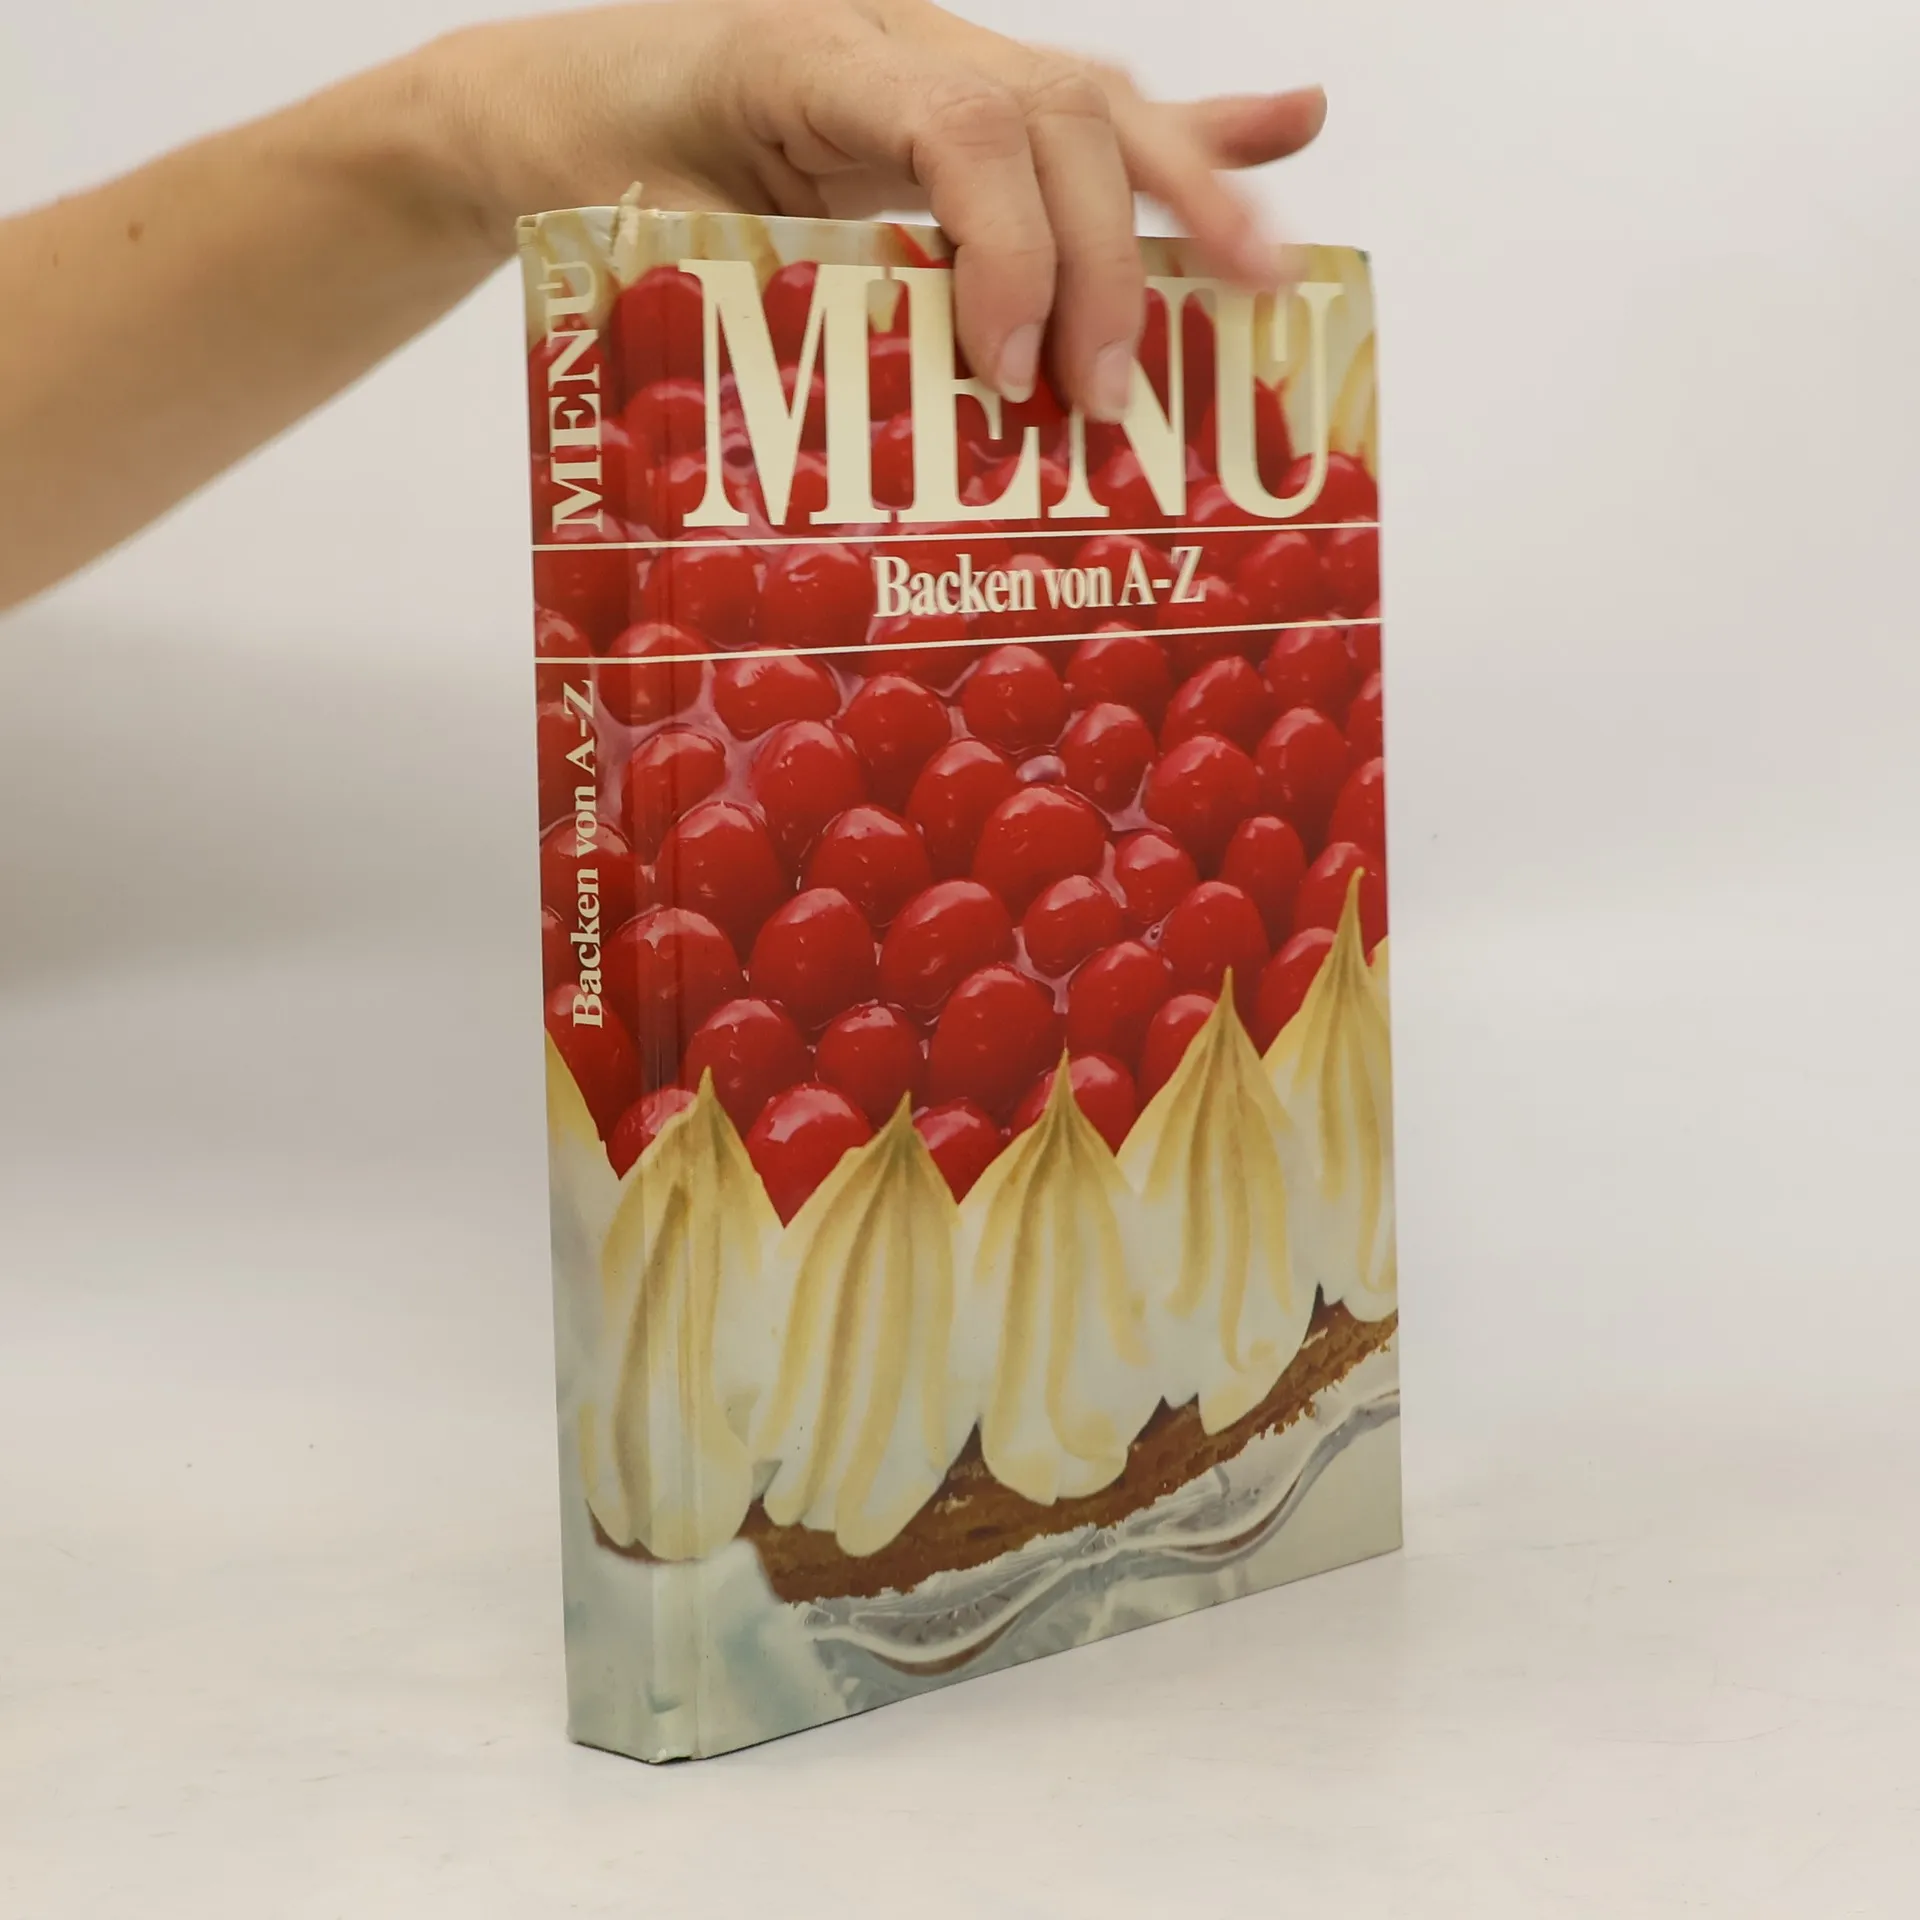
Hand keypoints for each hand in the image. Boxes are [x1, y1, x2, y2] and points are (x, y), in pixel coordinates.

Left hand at [426, 0, 1326, 420]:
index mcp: (818, 53)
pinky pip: (1082, 114)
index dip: (1013, 253)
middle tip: (1107, 402)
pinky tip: (1289, 127)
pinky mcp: (957, 100)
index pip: (965, 127)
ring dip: (1196, 192)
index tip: (1010, 376)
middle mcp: (903, 36)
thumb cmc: (586, 168)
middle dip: (1110, 260)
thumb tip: (859, 408)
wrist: (550, 97)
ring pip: (1095, 105)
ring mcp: (941, 57)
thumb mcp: (641, 244)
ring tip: (1270, 277)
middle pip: (1061, 113)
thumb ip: (752, 295)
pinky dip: (1189, 136)